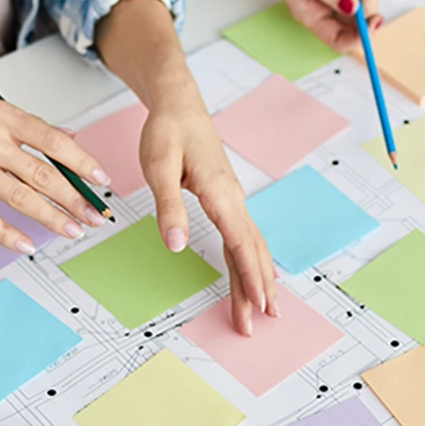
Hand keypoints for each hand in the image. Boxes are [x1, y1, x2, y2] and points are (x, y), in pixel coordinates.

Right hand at [0, 81, 109, 253]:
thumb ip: (27, 126)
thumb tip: (67, 139)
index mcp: (3, 114)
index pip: (54, 141)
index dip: (83, 163)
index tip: (102, 180)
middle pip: (43, 175)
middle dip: (75, 199)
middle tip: (95, 215)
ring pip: (20, 198)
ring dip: (51, 218)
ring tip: (72, 231)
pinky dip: (7, 235)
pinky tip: (26, 245)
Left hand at [139, 81, 277, 335]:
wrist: (179, 104)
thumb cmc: (168, 131)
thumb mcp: (159, 167)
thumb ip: (169, 207)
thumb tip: (176, 245)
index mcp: (220, 194)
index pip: (241, 244)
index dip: (250, 277)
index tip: (259, 305)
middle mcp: (233, 199)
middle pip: (251, 251)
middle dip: (257, 287)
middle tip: (263, 321)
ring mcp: (232, 200)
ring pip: (250, 245)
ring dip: (257, 277)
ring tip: (264, 308)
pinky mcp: (225, 200)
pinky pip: (242, 236)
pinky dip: (249, 260)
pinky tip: (254, 275)